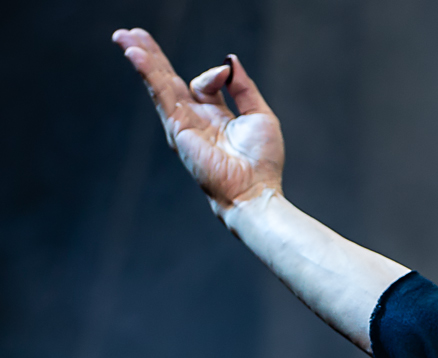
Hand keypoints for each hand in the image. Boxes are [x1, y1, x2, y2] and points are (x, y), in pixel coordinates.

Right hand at [112, 28, 283, 214]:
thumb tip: (229, 61)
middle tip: (132, 34)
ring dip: (142, 59)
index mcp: (215, 116)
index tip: (225, 73)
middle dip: (151, 56)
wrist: (254, 190)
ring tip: (124, 36)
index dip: (214, 74)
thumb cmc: (261, 161)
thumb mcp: (259, 115)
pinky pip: (160, 94)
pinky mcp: (176, 128)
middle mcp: (195, 119)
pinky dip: (148, 73)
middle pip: (168, 80)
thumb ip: (243, 87)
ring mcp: (182, 124)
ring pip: (159, 84)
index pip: (203, 84)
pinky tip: (134, 54)